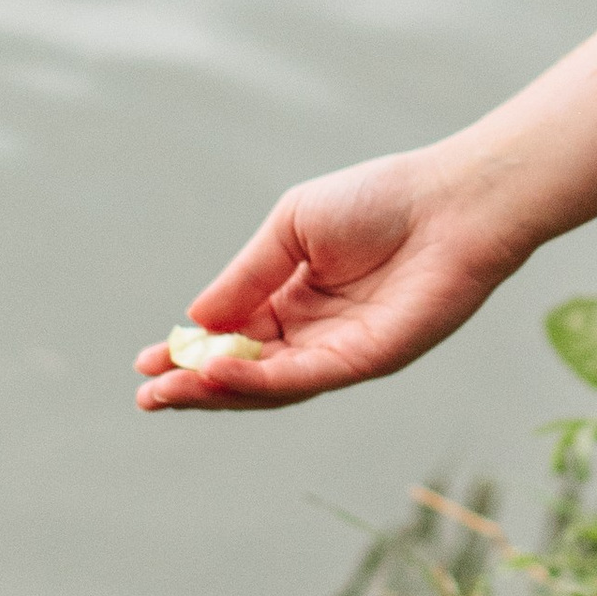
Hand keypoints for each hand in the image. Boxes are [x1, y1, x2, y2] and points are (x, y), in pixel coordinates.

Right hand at [133, 137, 523, 410]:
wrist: (450, 201)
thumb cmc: (379, 200)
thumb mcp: (292, 227)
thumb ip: (247, 275)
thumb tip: (195, 320)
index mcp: (294, 295)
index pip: (233, 336)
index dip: (190, 351)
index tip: (146, 362)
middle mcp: (314, 331)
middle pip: (244, 371)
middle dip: (192, 384)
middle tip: (146, 395)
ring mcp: (339, 350)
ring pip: (267, 385)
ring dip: (215, 392)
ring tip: (167, 392)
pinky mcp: (366, 360)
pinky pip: (303, 379)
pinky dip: (257, 381)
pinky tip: (218, 374)